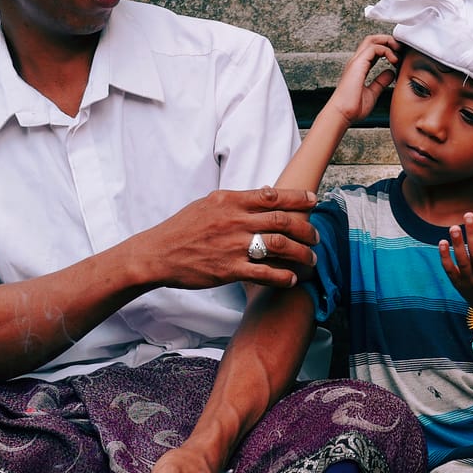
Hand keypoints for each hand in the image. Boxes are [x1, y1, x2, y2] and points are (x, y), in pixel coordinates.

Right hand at [134, 186, 318, 289]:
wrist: (157, 254)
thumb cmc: (182, 228)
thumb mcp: (208, 204)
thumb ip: (237, 201)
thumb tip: (265, 194)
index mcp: (230, 201)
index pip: (273, 195)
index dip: (298, 198)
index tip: (314, 201)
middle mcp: (234, 221)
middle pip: (283, 221)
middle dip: (306, 229)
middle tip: (316, 236)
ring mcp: (233, 246)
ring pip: (279, 246)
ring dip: (301, 253)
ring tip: (310, 259)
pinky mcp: (229, 270)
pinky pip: (265, 273)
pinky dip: (283, 276)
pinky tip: (292, 279)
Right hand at [319, 33, 401, 128]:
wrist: (342, 114)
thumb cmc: (353, 108)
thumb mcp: (372, 93)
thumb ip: (380, 81)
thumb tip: (390, 73)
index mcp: (360, 68)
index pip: (374, 50)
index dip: (388, 49)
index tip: (400, 58)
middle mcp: (357, 62)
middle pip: (372, 40)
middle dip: (389, 41)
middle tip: (401, 49)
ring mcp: (356, 62)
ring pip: (372, 40)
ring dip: (388, 42)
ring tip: (399, 51)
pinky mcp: (358, 64)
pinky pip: (374, 48)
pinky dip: (386, 50)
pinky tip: (394, 60)